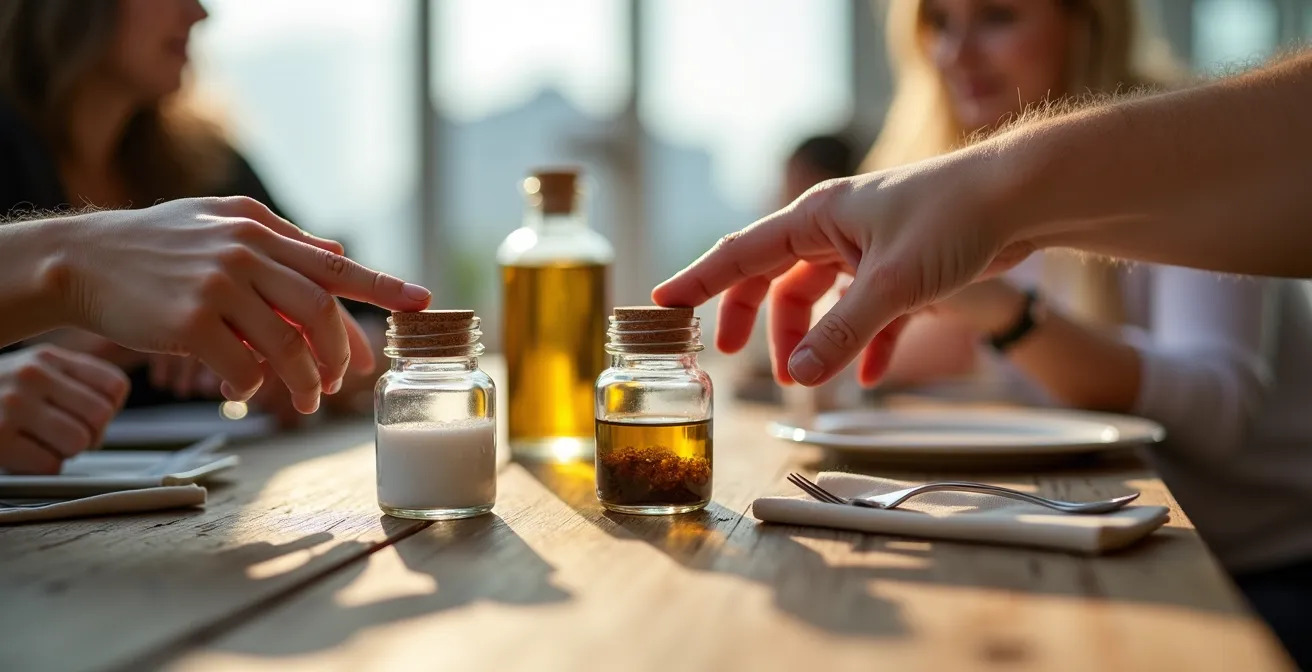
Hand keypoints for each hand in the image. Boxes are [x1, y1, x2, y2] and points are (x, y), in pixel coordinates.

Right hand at [0, 345, 129, 473]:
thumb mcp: (33, 372)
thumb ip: (73, 380)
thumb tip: (111, 405)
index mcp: (46, 357)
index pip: (114, 386)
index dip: (108, 410)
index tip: (86, 416)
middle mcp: (30, 375)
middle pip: (101, 416)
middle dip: (89, 434)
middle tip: (62, 436)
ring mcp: (11, 406)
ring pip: (80, 441)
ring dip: (65, 452)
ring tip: (40, 444)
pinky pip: (51, 466)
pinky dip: (41, 468)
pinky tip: (21, 455)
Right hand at [52, 197, 430, 413]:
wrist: (81, 259)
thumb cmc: (158, 244)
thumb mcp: (220, 222)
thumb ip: (281, 239)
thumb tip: (338, 255)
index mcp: (260, 231)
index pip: (336, 264)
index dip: (384, 285)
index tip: (424, 302)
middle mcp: (245, 253)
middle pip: (320, 309)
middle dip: (341, 352)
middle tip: (343, 381)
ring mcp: (217, 285)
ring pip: (287, 343)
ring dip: (305, 380)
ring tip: (308, 400)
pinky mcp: (189, 320)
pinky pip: (241, 365)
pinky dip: (252, 385)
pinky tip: (244, 390)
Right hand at [652, 161, 1033, 387]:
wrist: (1024, 196)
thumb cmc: (955, 218)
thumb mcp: (890, 284)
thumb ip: (841, 332)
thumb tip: (798, 374)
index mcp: (817, 217)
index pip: (741, 252)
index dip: (699, 281)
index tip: (662, 303)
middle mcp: (834, 228)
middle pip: (773, 276)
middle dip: (752, 317)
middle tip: (726, 353)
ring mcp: (866, 247)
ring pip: (820, 297)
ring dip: (811, 337)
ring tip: (807, 377)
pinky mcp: (900, 266)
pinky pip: (866, 311)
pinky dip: (862, 343)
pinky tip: (868, 375)